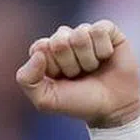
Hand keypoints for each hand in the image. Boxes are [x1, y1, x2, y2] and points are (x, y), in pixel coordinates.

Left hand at [16, 20, 139, 127]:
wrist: (112, 108)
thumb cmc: (78, 102)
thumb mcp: (45, 100)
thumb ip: (27, 79)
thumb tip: (38, 52)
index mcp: (46, 52)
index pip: (40, 47)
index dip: (52, 67)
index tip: (61, 80)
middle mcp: (64, 39)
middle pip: (59, 41)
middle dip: (70, 65)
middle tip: (78, 76)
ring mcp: (85, 33)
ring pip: (80, 35)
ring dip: (87, 60)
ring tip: (92, 69)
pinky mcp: (107, 30)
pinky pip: (99, 30)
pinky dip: (103, 50)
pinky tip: (105, 58)